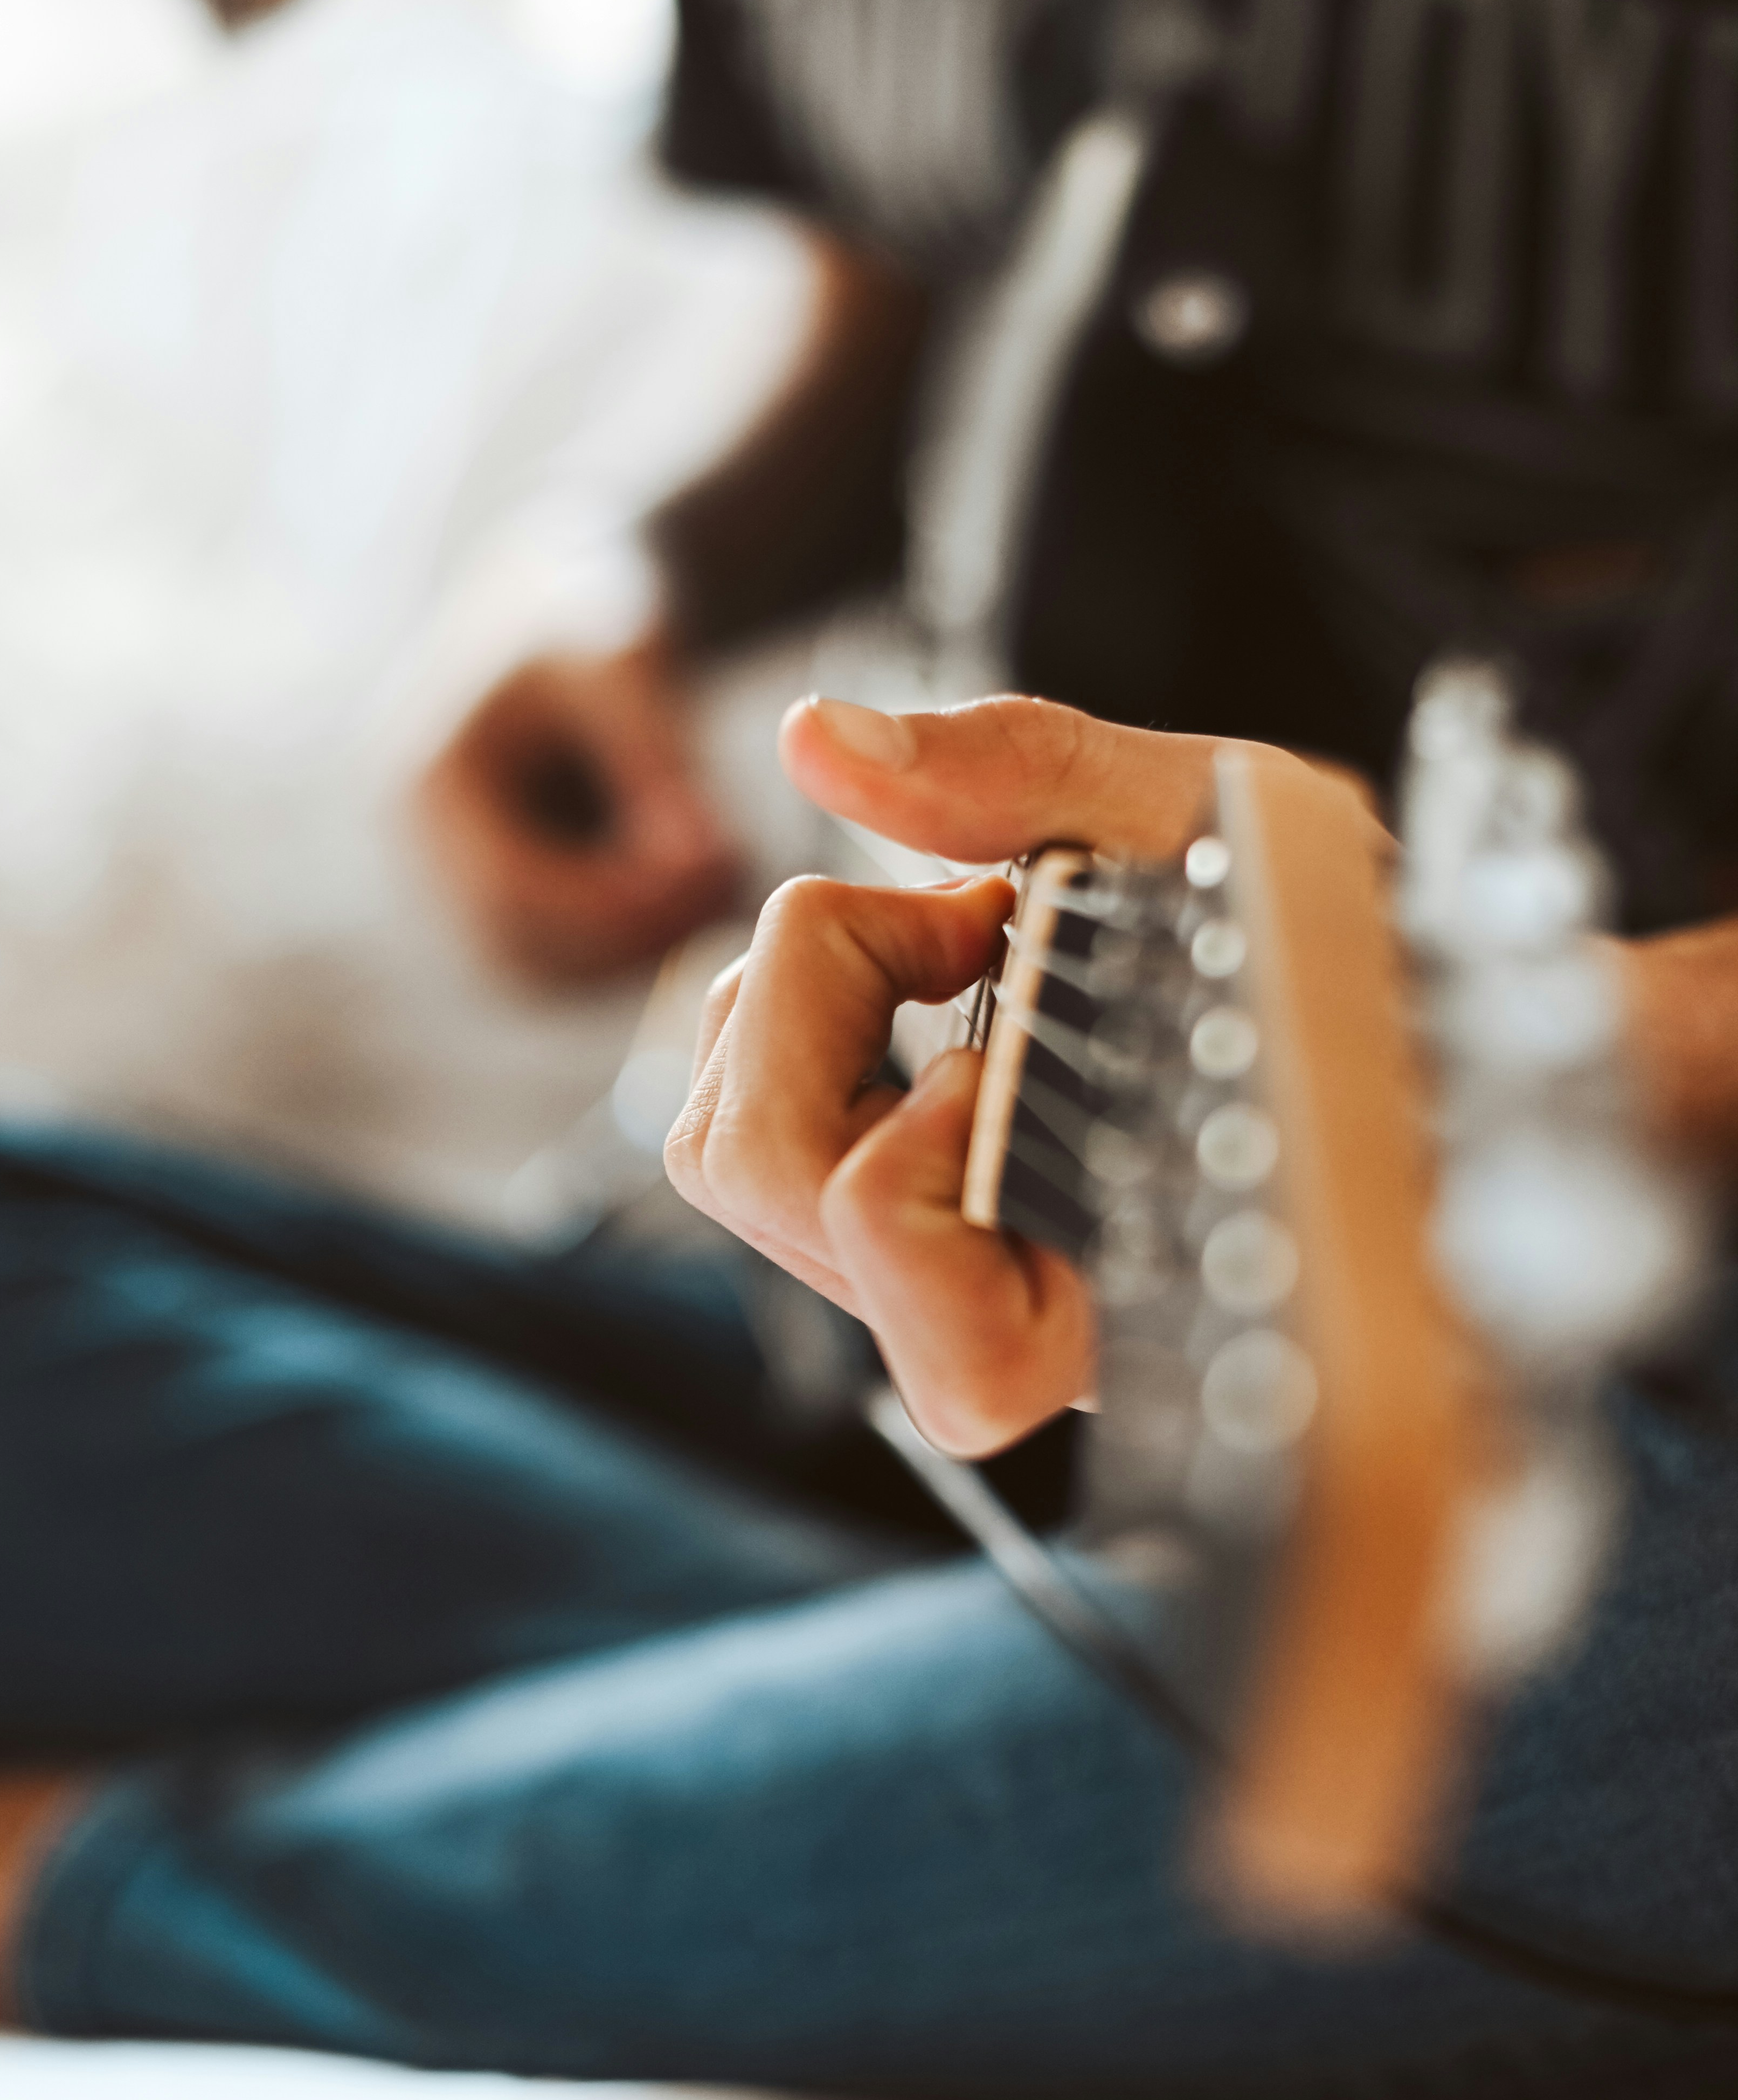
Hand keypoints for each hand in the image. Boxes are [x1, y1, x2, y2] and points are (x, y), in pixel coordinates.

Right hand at [416, 642, 743, 986]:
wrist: (568, 617)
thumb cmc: (593, 616)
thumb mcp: (626, 660)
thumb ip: (660, 760)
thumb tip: (708, 863)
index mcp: (425, 783)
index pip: (505, 890)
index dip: (608, 905)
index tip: (707, 876)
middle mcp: (421, 852)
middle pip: (521, 946)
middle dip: (632, 932)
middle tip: (731, 886)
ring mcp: (454, 887)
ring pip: (550, 968)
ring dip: (640, 945)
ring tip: (727, 875)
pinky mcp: (503, 907)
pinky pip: (570, 958)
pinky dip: (638, 938)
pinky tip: (703, 885)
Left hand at [665, 689, 1266, 1457]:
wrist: (1379, 982)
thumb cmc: (1336, 934)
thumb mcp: (1226, 816)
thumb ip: (1026, 778)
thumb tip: (815, 739)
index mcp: (1129, 1310)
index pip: (959, 1361)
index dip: (922, 1170)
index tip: (1005, 1034)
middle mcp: (1002, 1327)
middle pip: (765, 1184)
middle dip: (823, 990)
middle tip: (965, 923)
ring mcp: (913, 1276)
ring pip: (720, 1149)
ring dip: (800, 991)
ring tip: (950, 938)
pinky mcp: (860, 1218)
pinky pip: (731, 1112)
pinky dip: (790, 1001)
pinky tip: (913, 970)